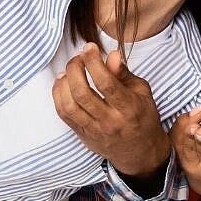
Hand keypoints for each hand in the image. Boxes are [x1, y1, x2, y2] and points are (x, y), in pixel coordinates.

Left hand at [51, 46, 168, 176]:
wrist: (140, 153)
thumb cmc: (142, 116)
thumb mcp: (142, 92)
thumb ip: (124, 74)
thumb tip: (111, 54)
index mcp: (129, 108)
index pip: (106, 83)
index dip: (93, 62)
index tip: (89, 47)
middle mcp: (110, 121)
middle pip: (82, 93)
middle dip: (75, 69)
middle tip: (78, 58)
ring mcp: (94, 131)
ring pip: (69, 106)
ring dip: (63, 83)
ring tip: (68, 71)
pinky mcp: (83, 136)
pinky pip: (64, 115)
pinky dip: (58, 96)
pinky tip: (62, 83)